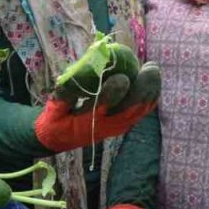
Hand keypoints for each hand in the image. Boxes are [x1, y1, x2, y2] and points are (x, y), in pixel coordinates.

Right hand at [34, 63, 160, 151]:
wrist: (60, 139)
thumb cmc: (56, 119)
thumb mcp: (53, 107)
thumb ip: (63, 94)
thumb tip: (76, 75)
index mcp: (87, 121)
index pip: (103, 106)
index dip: (113, 92)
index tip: (121, 77)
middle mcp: (106, 125)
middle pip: (129, 108)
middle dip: (142, 88)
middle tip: (149, 69)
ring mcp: (117, 126)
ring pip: (139, 110)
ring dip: (149, 90)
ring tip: (153, 69)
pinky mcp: (123, 124)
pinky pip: (141, 112)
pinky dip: (150, 97)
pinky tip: (155, 81)